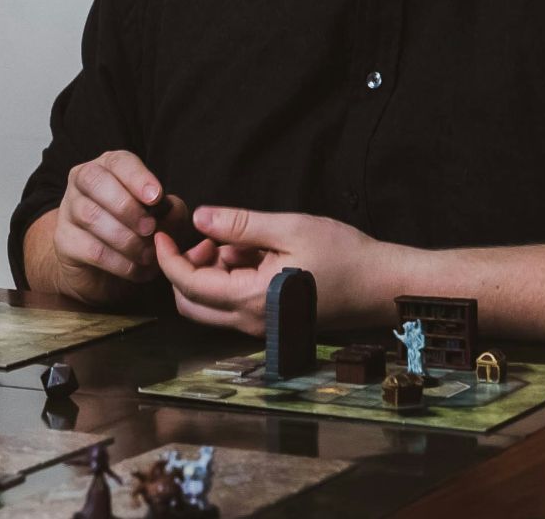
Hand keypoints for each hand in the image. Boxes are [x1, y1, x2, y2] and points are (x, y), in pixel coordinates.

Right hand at [42, 150, 188, 304]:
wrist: (102, 268)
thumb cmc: (134, 231)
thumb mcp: (160, 216)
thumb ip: (171, 210)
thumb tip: (171, 210)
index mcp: (108, 167)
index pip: (118, 162)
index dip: (137, 177)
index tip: (156, 197)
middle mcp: (82, 182)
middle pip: (94, 181)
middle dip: (126, 206)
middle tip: (150, 228)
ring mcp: (69, 210)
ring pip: (90, 215)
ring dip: (125, 238)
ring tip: (147, 255)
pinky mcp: (64, 241)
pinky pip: (91, 248)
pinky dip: (119, 262)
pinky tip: (136, 269)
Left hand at [153, 206, 401, 335]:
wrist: (382, 286)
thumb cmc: (344, 255)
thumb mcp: (289, 228)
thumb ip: (240, 225)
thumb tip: (199, 218)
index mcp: (251, 299)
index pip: (187, 284)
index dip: (168, 257)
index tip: (162, 231)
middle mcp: (251, 322)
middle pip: (190, 303)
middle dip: (186, 268)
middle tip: (207, 237)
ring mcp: (261, 327)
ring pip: (210, 306)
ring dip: (210, 274)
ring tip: (240, 242)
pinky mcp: (271, 323)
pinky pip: (233, 306)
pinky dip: (229, 280)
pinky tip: (255, 256)